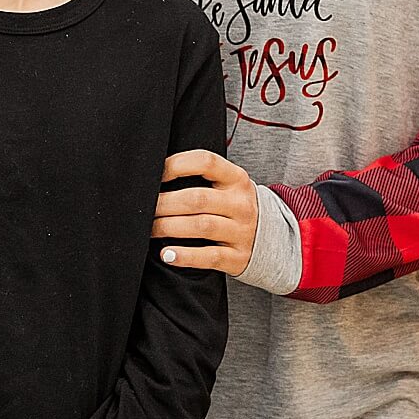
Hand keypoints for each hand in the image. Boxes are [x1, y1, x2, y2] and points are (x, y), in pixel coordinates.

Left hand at [151, 149, 258, 275]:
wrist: (273, 240)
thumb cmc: (235, 208)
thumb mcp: (228, 186)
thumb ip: (203, 178)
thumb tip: (157, 175)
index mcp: (236, 179)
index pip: (206, 162)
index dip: (177, 165)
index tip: (155, 174)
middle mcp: (240, 203)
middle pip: (196, 199)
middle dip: (164, 204)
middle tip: (145, 209)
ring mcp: (241, 231)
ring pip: (200, 226)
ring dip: (169, 227)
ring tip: (150, 229)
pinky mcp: (237, 257)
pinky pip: (209, 256)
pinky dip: (185, 256)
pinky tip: (167, 254)